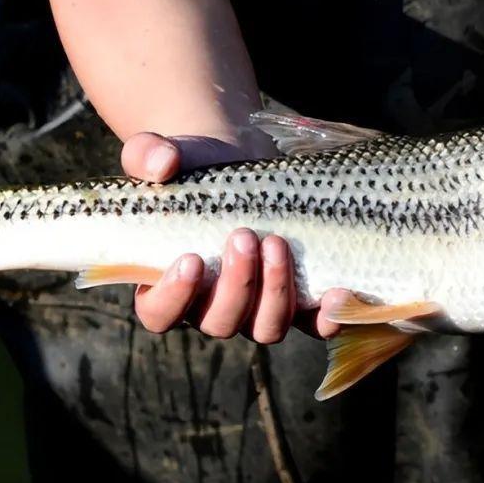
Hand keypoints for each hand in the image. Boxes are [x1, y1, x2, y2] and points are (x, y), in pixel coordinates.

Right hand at [120, 132, 344, 341]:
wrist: (238, 161)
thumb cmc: (192, 167)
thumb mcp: (162, 155)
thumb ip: (147, 155)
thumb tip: (162, 165)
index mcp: (167, 285)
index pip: (159, 313)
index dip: (173, 297)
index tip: (192, 260)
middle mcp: (211, 307)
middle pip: (220, 322)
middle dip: (236, 285)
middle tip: (246, 236)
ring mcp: (256, 308)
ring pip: (266, 327)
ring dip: (275, 292)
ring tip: (278, 243)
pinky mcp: (297, 298)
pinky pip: (312, 326)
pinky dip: (326, 317)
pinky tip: (335, 292)